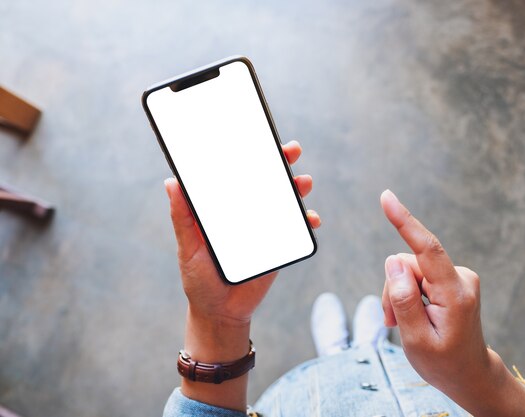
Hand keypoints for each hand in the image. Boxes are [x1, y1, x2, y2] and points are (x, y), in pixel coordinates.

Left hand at [165, 140, 320, 326]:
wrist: (221, 312)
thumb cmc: (199, 278)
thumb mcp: (187, 247)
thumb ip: (182, 217)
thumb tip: (171, 182)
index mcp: (224, 208)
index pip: (238, 175)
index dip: (248, 155)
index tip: (257, 137)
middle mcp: (246, 213)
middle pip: (266, 182)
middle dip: (280, 163)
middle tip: (290, 151)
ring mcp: (266, 227)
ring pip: (286, 201)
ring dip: (297, 188)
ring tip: (303, 183)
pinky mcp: (280, 245)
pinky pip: (298, 229)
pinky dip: (308, 220)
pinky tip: (311, 219)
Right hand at [380, 189, 524, 416]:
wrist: (469, 374)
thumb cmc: (443, 363)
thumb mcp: (416, 341)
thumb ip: (403, 300)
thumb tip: (393, 263)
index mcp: (455, 294)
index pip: (428, 250)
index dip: (405, 222)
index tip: (387, 197)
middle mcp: (461, 278)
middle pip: (408, 264)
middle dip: (393, 289)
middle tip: (392, 321)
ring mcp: (458, 277)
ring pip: (409, 270)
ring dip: (399, 295)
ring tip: (403, 323)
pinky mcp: (451, 279)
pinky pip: (417, 276)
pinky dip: (408, 294)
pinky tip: (412, 316)